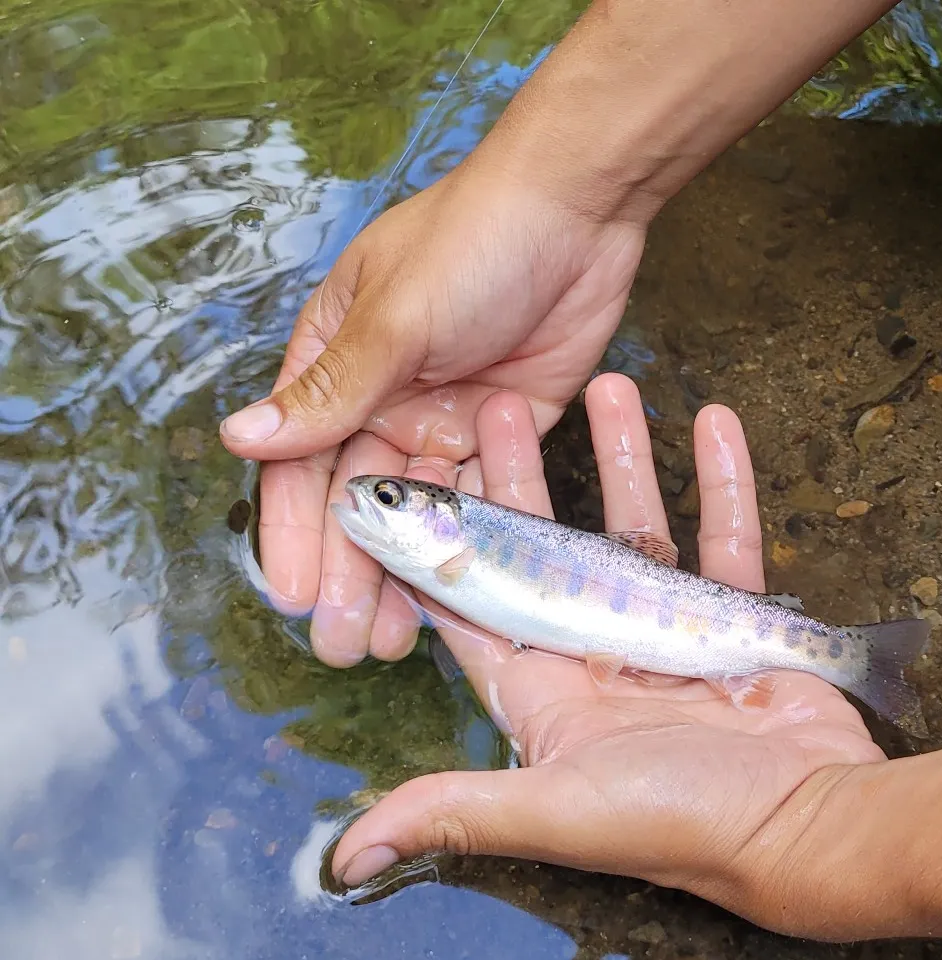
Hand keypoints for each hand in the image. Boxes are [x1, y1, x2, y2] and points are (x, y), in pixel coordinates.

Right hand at [218, 158, 644, 667]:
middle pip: (359, 505)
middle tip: (341, 644)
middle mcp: (384, 400)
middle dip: (348, 575)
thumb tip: (237, 440)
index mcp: (337, 362)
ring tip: (388, 642)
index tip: (294, 595)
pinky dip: (466, 551)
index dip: (297, 534)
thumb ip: (329, 390)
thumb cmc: (474, 241)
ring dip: (403, 579)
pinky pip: (479, 505)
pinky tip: (453, 600)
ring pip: (418, 518)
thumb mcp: (395, 317)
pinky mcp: (505, 434)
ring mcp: (445, 421)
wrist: (580, 210)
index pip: (304, 463)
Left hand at [329, 372, 884, 933]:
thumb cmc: (675, 819)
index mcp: (545, 693)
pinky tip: (715, 422)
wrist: (806, 827)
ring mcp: (668, 636)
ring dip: (624, 457)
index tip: (419, 478)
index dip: (443, 545)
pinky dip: (723, 482)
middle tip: (500, 407)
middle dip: (522, 476)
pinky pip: (725, 538)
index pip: (474, 605)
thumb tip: (344, 863)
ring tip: (611, 386)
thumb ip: (453, 811)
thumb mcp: (554, 807)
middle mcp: (597, 658)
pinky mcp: (734, 624)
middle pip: (548, 546)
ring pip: (637, 527)